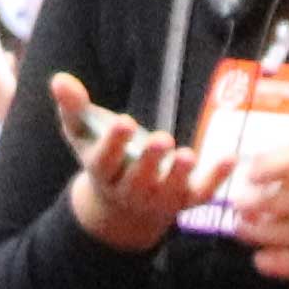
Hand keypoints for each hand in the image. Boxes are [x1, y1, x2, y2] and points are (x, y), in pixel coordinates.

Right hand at [52, 74, 229, 251]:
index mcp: (104, 173)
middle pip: (138, 180)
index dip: (114, 144)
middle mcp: (130, 191)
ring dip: (179, 174)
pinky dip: (215, 179)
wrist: (124, 210)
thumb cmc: (105, 159)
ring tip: (187, 154)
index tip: (124, 123)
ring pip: (168, 192)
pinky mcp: (184, 202)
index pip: (105, 162)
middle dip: (150, 161)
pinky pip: (200, 194)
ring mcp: (159, 200)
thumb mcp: (84, 133)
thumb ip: (73, 107)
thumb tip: (58, 79)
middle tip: (162, 140)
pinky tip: (230, 158)